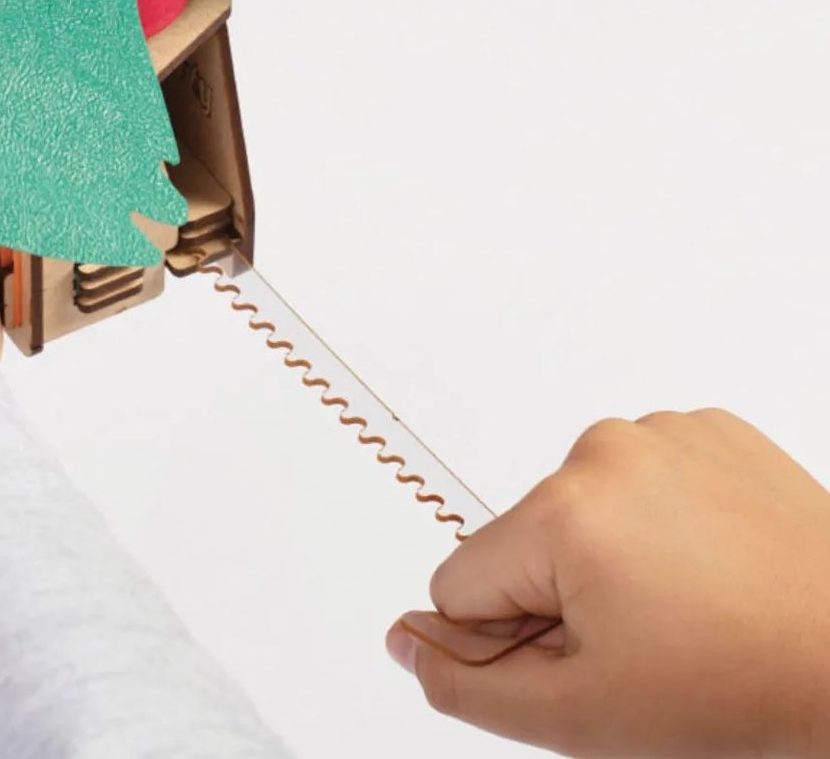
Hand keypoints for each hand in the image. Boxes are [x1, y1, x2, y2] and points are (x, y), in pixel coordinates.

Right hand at [387, 410, 829, 756]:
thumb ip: (471, 684)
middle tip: (652, 641)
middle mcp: (601, 450)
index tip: (590, 660)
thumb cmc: (744, 687)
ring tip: (693, 604)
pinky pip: (642, 477)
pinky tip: (714, 565)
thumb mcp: (586, 717)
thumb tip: (403, 640)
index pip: (463, 582)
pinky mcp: (709, 428)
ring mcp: (661, 432)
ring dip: (614, 556)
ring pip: (582, 509)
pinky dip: (664, 521)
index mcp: (561, 514)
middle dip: (566, 594)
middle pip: (524, 539)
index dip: (517, 638)